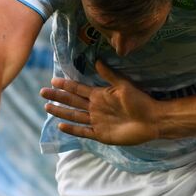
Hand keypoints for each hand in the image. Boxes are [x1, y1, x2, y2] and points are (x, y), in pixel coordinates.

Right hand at [40, 61, 160, 145]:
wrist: (152, 120)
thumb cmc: (140, 101)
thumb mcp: (124, 85)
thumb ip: (109, 75)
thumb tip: (96, 60)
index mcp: (100, 95)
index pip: (79, 89)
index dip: (66, 85)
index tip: (53, 80)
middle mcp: (96, 108)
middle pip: (72, 101)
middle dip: (58, 96)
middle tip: (43, 92)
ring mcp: (97, 121)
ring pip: (74, 116)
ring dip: (61, 112)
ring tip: (47, 106)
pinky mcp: (101, 134)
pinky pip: (83, 132)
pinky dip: (72, 129)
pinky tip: (61, 126)